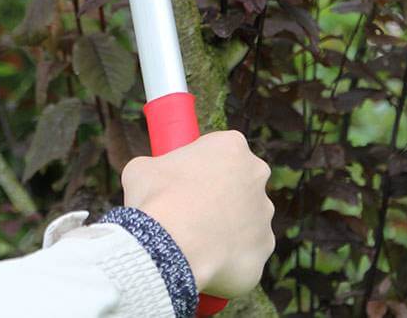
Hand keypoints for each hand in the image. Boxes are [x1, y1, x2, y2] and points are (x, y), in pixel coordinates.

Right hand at [121, 131, 273, 297]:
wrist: (169, 244)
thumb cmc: (155, 198)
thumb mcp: (142, 167)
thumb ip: (159, 167)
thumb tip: (155, 178)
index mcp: (231, 146)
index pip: (221, 150)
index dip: (200, 165)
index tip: (184, 179)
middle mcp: (256, 176)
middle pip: (240, 183)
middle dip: (221, 195)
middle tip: (190, 209)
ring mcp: (264, 215)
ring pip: (244, 221)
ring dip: (224, 228)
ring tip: (192, 239)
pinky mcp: (263, 249)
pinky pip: (245, 252)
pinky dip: (227, 257)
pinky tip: (204, 260)